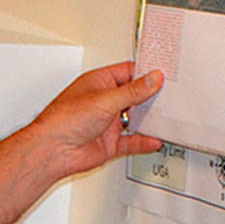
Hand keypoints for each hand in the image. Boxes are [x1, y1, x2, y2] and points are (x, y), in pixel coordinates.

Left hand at [0, 62, 163, 223]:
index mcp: (99, 83)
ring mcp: (107, 123)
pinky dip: (144, 141)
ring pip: (135, 118)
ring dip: (150, 118)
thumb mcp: (105, 99)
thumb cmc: (64, 120)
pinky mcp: (109, 144)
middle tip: (173, 93)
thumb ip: (133, 91)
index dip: (147, 72)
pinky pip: (131, 141)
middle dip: (151, 95)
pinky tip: (156, 140)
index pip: (129, 72)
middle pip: (134, 95)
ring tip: (170, 115)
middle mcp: (104, 101)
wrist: (51, 151)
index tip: (166, 72)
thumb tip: (154, 78)